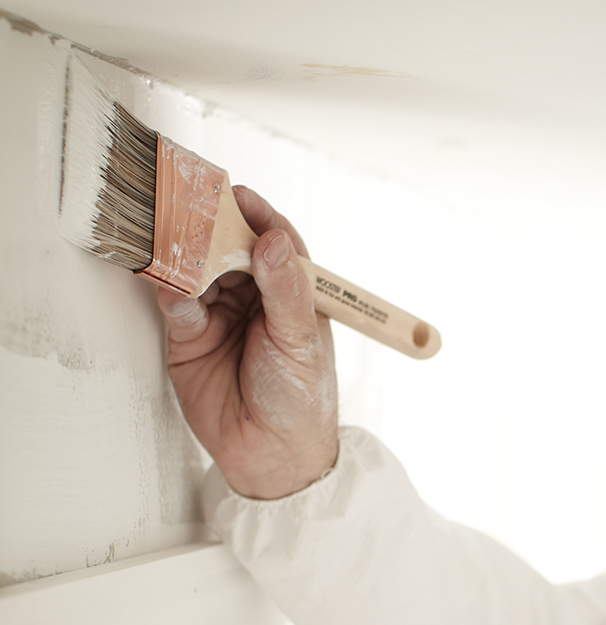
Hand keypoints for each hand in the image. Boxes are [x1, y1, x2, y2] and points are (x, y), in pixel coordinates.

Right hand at [157, 186, 339, 498]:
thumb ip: (285, 290)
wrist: (273, 455)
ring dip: (186, 255)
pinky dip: (170, 291)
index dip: (256, 215)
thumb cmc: (302, 397)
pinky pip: (175, 303)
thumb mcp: (301, 339)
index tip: (237, 195)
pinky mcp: (188, 337)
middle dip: (212, 229)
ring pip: (197, 270)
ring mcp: (220, 314)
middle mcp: (255, 296)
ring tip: (178, 242)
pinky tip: (172, 286)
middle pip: (228, 249)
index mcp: (292, 290)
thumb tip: (273, 240)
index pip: (274, 240)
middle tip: (195, 211)